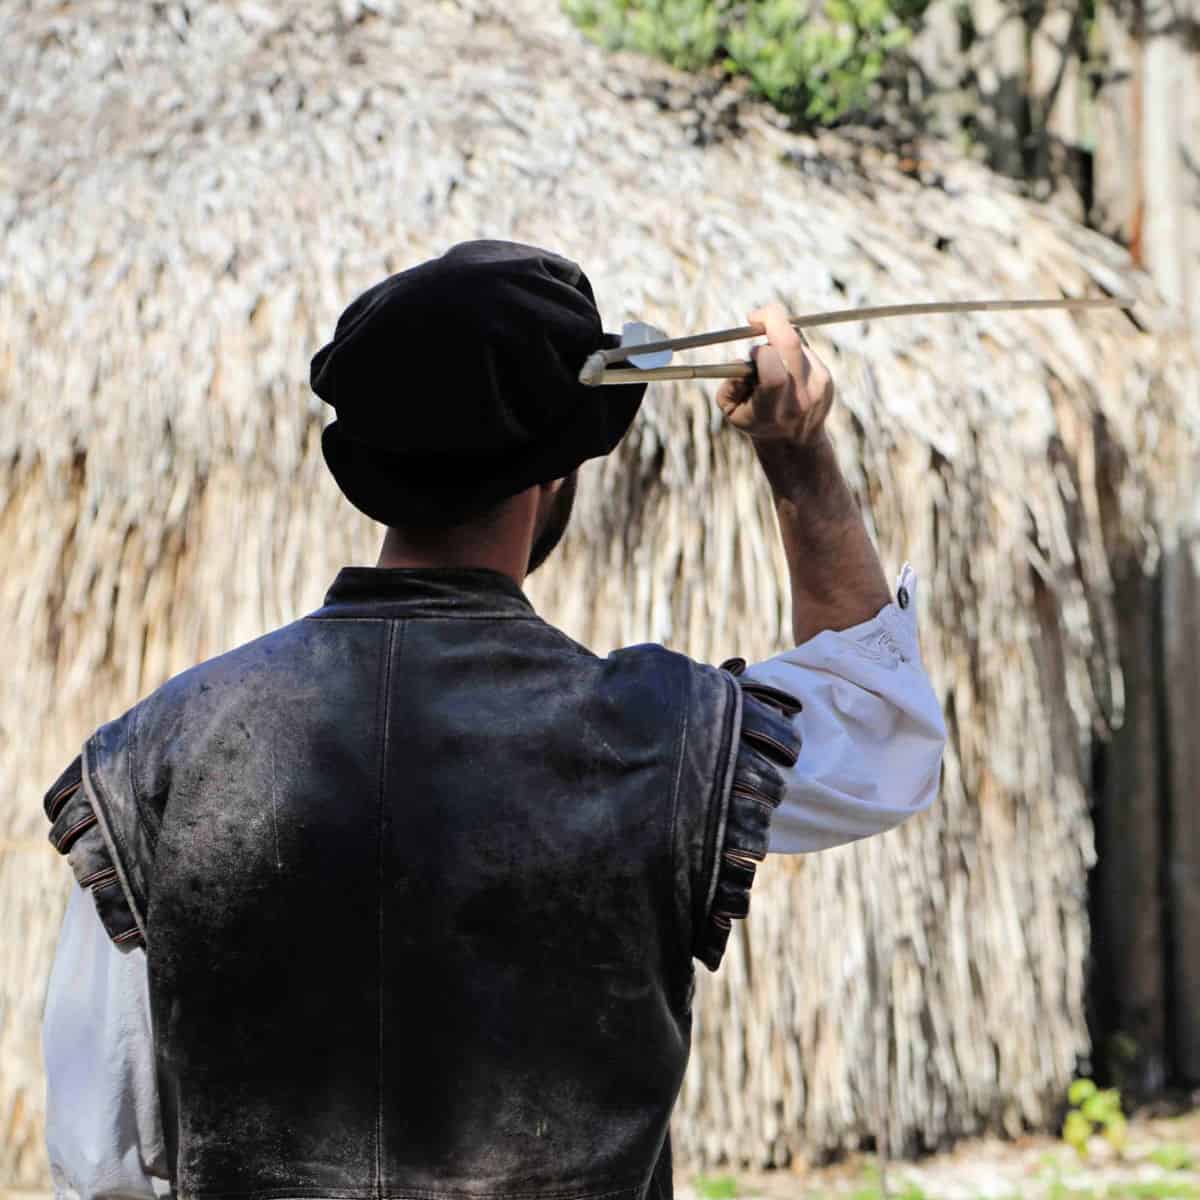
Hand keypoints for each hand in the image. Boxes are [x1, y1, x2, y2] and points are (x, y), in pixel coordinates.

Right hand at [715, 302, 833, 444]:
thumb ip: (729, 387)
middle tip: (755, 317)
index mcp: (772, 412)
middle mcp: (799, 399)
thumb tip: (743, 361)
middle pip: (791, 344)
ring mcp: (817, 387)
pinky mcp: (827, 378)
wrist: (794, 443)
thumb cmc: (756, 421)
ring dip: (778, 342)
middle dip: (772, 320)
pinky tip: (786, 369)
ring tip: (771, 363)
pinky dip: (790, 351)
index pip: (774, 374)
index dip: (760, 353)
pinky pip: (804, 349)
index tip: (751, 351)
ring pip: (796, 343)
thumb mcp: (732, 412)